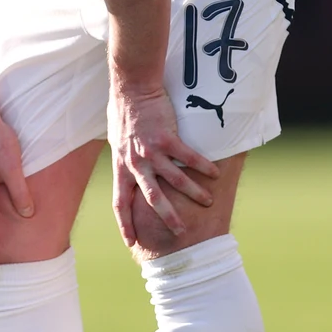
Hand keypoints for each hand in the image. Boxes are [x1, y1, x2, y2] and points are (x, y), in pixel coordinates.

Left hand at [108, 86, 216, 245]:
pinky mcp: (166, 138)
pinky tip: (214, 174)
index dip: (124, 223)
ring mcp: (150, 152)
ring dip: (193, 193)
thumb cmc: (123, 114)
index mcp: (120, 167)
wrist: (132, 89)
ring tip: (208, 202)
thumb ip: (124, 160)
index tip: (131, 241)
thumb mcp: (116, 142)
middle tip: (179, 232)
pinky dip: (202, 167)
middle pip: (150, 199)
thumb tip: (129, 169)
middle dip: (166, 218)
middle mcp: (134, 163)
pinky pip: (187, 158)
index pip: (119, 202)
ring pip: (174, 181)